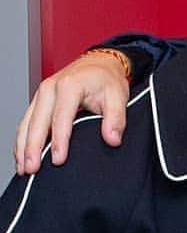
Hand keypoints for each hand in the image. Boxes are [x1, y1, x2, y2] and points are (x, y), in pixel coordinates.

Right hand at [14, 51, 131, 174]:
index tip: (58, 160)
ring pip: (26, 123)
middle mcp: (49, 88)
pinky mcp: (38, 100)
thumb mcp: (118, 96)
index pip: (61, 118)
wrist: (100, 63)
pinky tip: (22, 155)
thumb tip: (112, 139)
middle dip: (32, 148)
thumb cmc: (107, 79)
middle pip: (37, 122)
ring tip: (23, 168)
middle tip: (32, 170)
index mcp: (69, 86)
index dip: (59, 141)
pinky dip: (22, 139)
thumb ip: (116, 119)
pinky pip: (26, 122)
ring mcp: (41, 94)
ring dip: (22, 147)